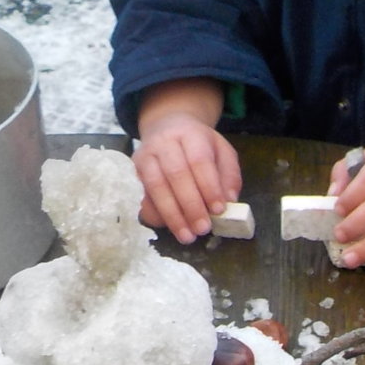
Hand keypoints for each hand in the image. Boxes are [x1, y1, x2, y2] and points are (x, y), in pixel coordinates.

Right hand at [134, 79, 241, 243]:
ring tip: (187, 236)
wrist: (166, 128)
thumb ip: (229, 175)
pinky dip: (156, 215)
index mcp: (190, 134)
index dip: (209, 187)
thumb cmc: (198, 145)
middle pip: (176, 174)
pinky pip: (142, 198)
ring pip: (155, 187)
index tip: (219, 210)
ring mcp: (145, 157)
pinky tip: (171, 228)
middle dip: (191, 206)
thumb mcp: (222, 152)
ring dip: (172, 215)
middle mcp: (164, 143)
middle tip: (203, 229)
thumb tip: (229, 201)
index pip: (199, 160)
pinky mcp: (134, 172)